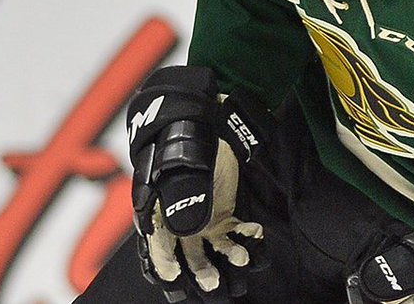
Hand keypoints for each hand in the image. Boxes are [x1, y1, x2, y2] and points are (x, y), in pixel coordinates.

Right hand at [144, 139, 263, 292]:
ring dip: (228, 259)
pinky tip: (255, 232)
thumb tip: (186, 230)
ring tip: (241, 258)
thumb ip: (181, 200)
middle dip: (202, 274)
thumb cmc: (183, 148)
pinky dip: (247, 238)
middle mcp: (180, 227)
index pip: (158, 251)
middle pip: (189, 261)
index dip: (165, 267)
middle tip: (213, 283)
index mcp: (159, 217)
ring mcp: (203, 224)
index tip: (175, 276)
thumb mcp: (179, 172)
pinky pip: (235, 235)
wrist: (201, 130)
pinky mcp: (223, 217)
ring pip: (214, 253)